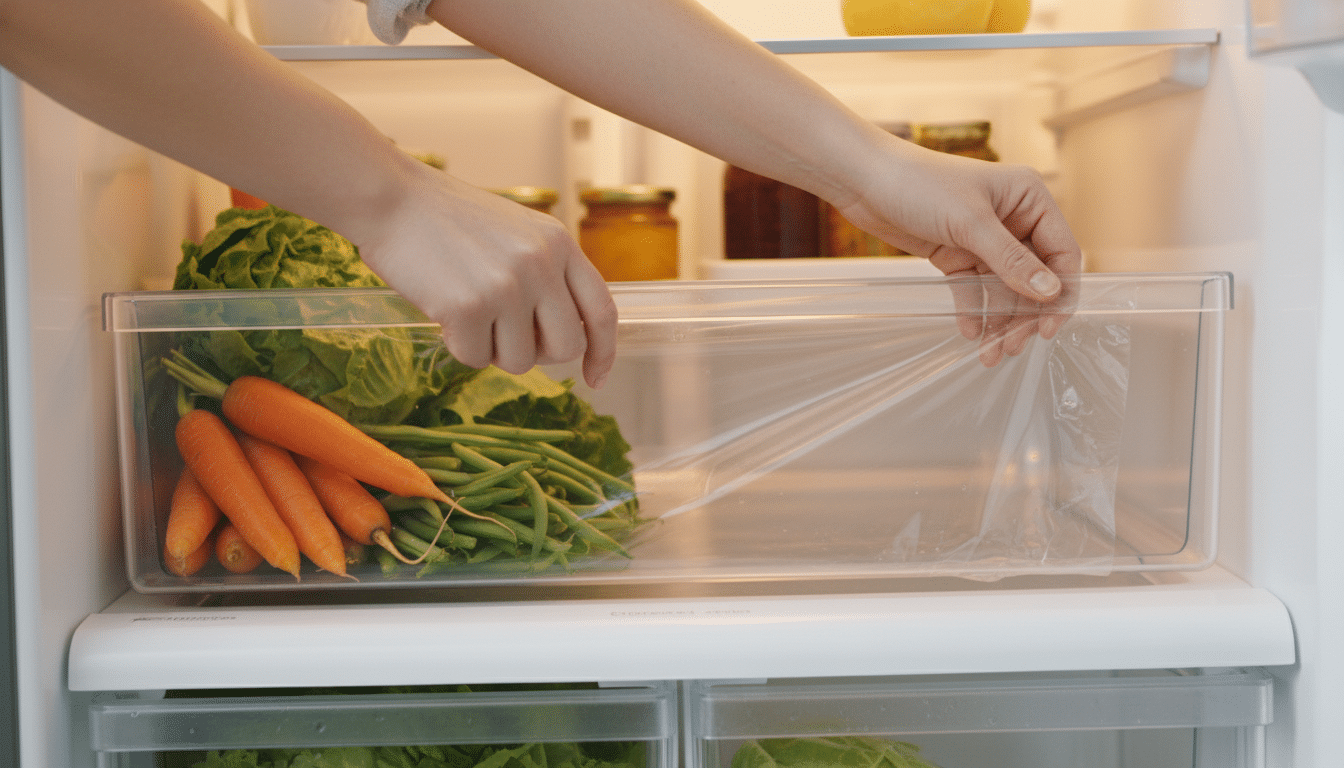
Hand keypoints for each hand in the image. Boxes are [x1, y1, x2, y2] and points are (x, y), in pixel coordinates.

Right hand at [349, 159, 617, 387]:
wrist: (391, 197)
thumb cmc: (448, 219)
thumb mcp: (518, 232)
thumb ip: (548, 274)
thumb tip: (567, 339)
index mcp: (560, 243)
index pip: (602, 310)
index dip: (603, 351)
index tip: (595, 377)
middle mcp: (542, 264)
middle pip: (566, 347)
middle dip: (538, 354)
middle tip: (505, 337)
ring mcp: (508, 285)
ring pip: (519, 361)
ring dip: (491, 348)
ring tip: (467, 310)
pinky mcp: (469, 306)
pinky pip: (474, 358)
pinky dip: (457, 345)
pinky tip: (443, 310)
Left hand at [833, 137, 1081, 365]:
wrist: (865, 180)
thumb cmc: (920, 184)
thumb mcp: (971, 224)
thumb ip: (1012, 261)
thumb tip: (1051, 293)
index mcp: (1029, 198)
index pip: (1062, 251)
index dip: (1060, 290)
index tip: (1050, 326)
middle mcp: (1013, 219)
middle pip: (1034, 277)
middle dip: (1025, 314)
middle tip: (1014, 346)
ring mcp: (984, 239)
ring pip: (1003, 288)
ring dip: (1000, 320)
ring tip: (991, 353)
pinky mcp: (957, 254)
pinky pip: (973, 289)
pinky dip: (973, 310)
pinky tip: (970, 332)